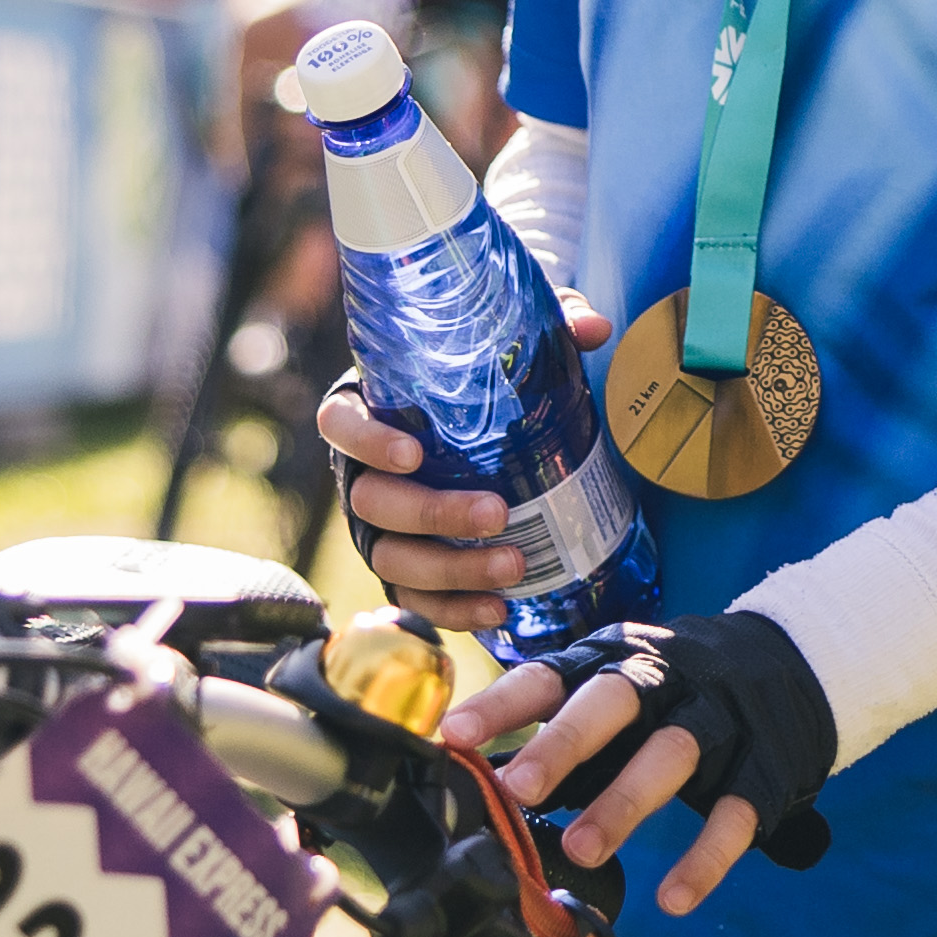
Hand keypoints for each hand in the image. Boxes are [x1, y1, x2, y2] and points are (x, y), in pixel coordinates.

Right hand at [317, 301, 609, 632]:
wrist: (484, 442)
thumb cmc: (479, 386)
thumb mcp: (509, 348)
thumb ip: (546, 328)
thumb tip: (595, 327)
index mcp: (373, 412)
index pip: (341, 423)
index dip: (366, 442)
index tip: (413, 453)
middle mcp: (365, 475)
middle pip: (375, 503)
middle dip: (434, 514)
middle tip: (497, 513)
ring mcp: (381, 529)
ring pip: (394, 558)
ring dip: (451, 568)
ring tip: (514, 564)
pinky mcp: (405, 571)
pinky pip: (416, 598)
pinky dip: (454, 609)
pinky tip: (499, 607)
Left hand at [456, 610, 841, 912]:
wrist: (795, 662)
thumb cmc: (673, 692)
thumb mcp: (617, 694)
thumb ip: (559, 735)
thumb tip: (478, 788)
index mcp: (615, 661)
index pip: (551, 676)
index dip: (501, 706)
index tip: (452, 735)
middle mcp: (666, 681)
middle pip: (614, 702)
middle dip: (565, 742)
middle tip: (520, 787)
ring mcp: (720, 720)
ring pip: (673, 753)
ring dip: (625, 801)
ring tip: (582, 850)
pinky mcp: (765, 764)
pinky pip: (736, 810)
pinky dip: (706, 855)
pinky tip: (674, 896)